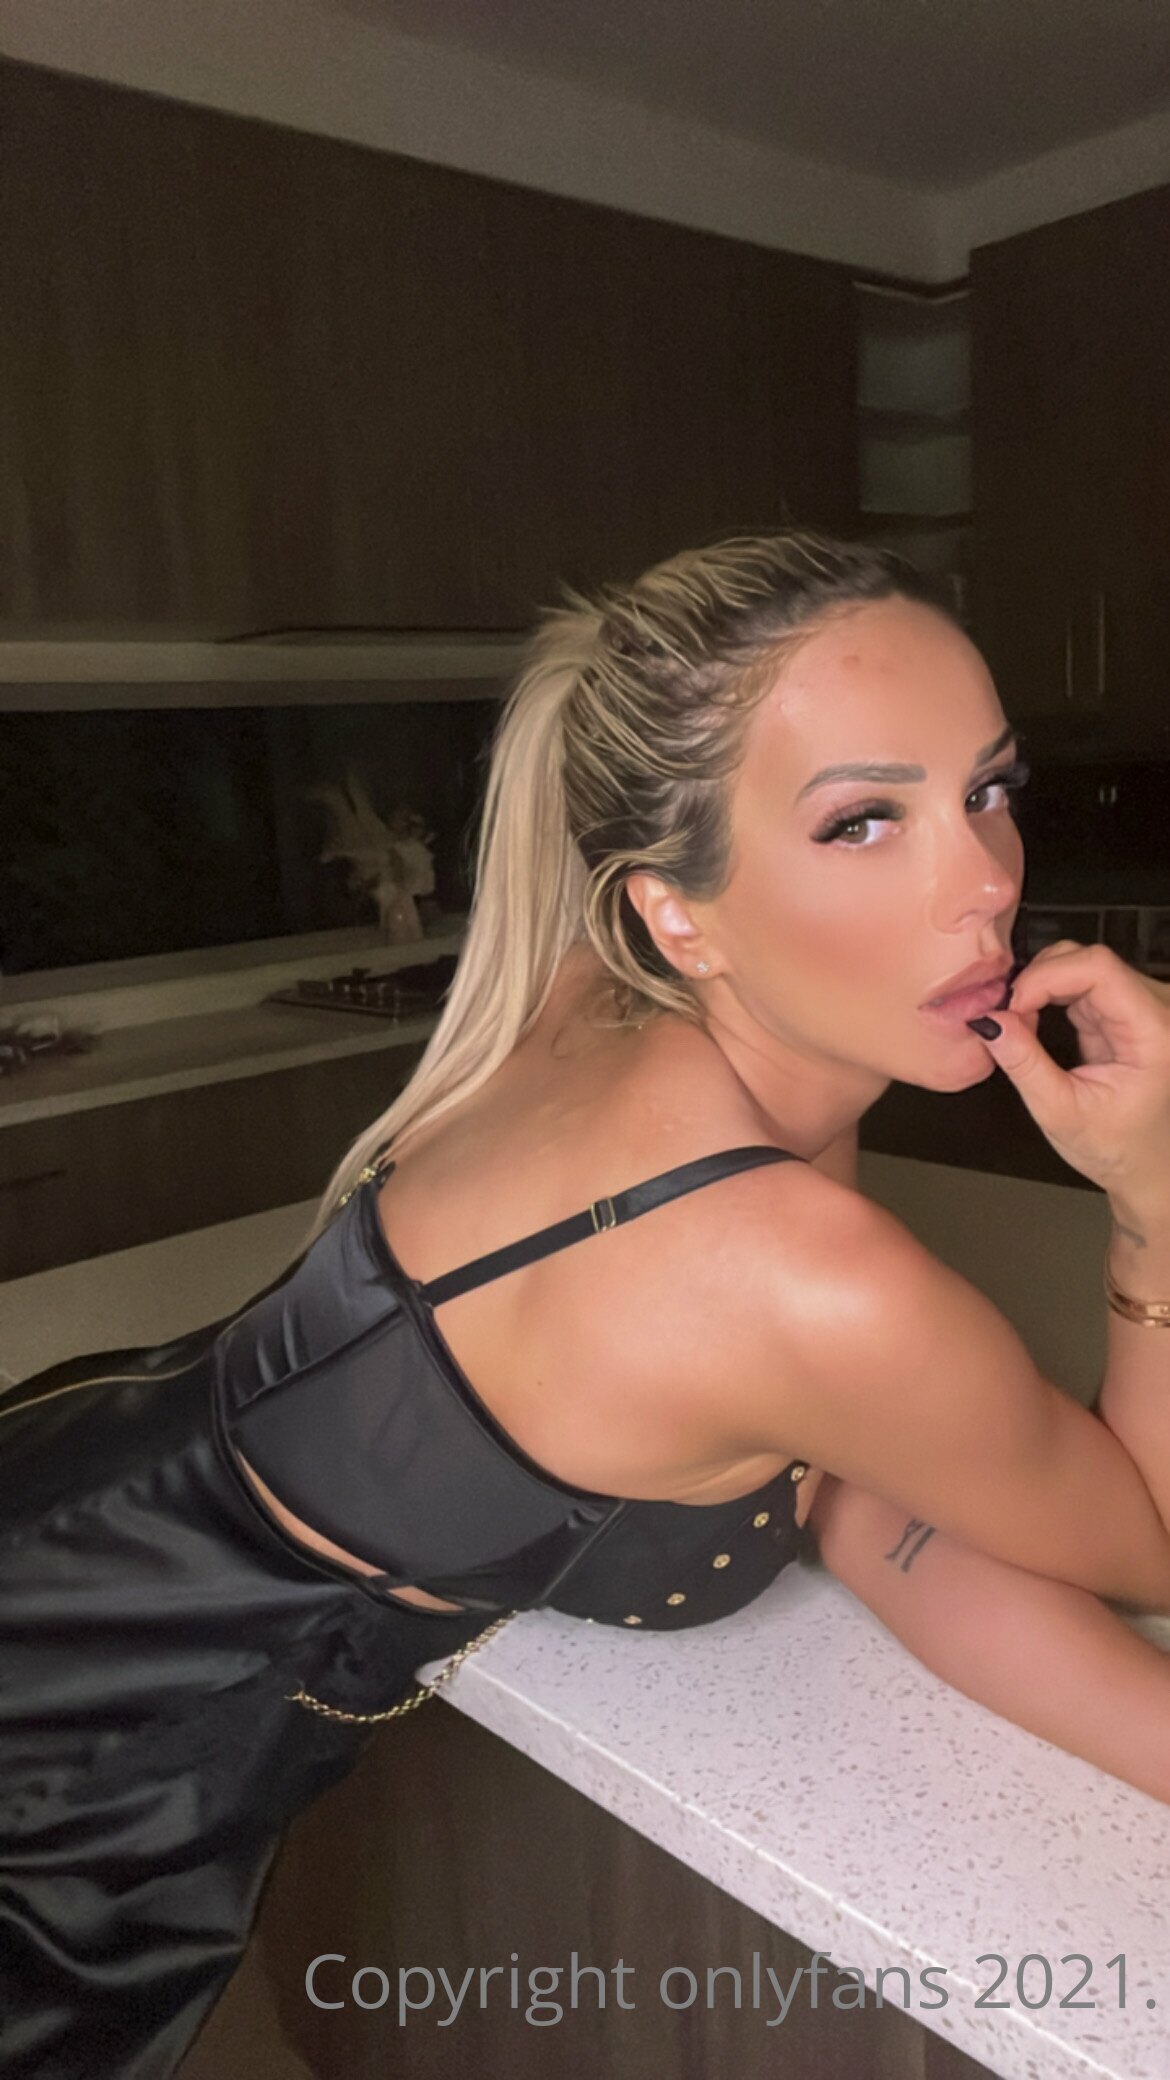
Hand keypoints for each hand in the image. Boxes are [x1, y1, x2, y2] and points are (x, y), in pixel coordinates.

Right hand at [971, 940, 1169, 1200]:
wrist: (1148, 1165)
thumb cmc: (1118, 1148)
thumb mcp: (1061, 1113)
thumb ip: (1024, 1063)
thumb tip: (989, 1020)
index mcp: (1154, 1033)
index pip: (1099, 969)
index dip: (1047, 976)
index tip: (1012, 1006)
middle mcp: (1156, 1010)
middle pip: (1089, 960)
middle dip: (1039, 980)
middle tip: (1009, 1019)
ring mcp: (1140, 1005)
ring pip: (1080, 964)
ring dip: (1040, 987)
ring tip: (1020, 1027)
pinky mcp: (1122, 1008)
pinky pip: (1077, 982)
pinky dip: (1046, 995)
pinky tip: (1033, 1024)